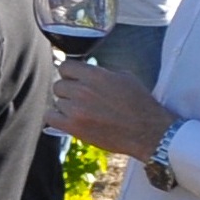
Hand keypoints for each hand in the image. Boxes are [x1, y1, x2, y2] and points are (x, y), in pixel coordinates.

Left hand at [51, 60, 170, 160]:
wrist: (149, 132)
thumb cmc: (141, 105)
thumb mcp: (125, 78)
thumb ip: (102, 73)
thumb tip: (86, 72)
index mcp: (96, 75)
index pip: (65, 67)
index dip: (69, 74)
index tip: (74, 80)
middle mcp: (83, 90)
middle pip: (59, 85)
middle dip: (68, 91)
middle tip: (81, 99)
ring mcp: (76, 109)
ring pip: (57, 102)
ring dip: (67, 106)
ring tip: (83, 112)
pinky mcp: (73, 126)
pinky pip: (50, 117)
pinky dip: (57, 118)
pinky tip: (69, 120)